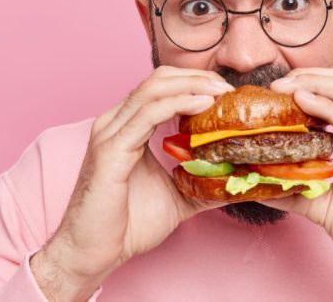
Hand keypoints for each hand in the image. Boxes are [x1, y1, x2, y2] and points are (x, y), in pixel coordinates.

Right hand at [30, 66, 232, 299]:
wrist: (93, 254)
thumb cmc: (127, 226)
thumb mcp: (177, 197)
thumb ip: (204, 183)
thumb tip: (239, 180)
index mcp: (127, 127)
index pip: (162, 87)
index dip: (195, 82)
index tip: (227, 93)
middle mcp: (115, 122)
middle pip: (159, 79)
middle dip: (198, 78)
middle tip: (229, 90)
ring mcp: (111, 132)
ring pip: (154, 89)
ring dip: (192, 86)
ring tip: (221, 93)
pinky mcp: (111, 149)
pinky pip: (148, 113)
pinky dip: (178, 103)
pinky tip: (202, 106)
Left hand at [267, 67, 332, 293]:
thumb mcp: (324, 203)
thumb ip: (295, 188)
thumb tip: (256, 183)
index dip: (308, 83)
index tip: (274, 91)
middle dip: (309, 77)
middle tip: (276, 85)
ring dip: (316, 87)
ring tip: (285, 89)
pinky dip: (331, 111)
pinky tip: (306, 104)